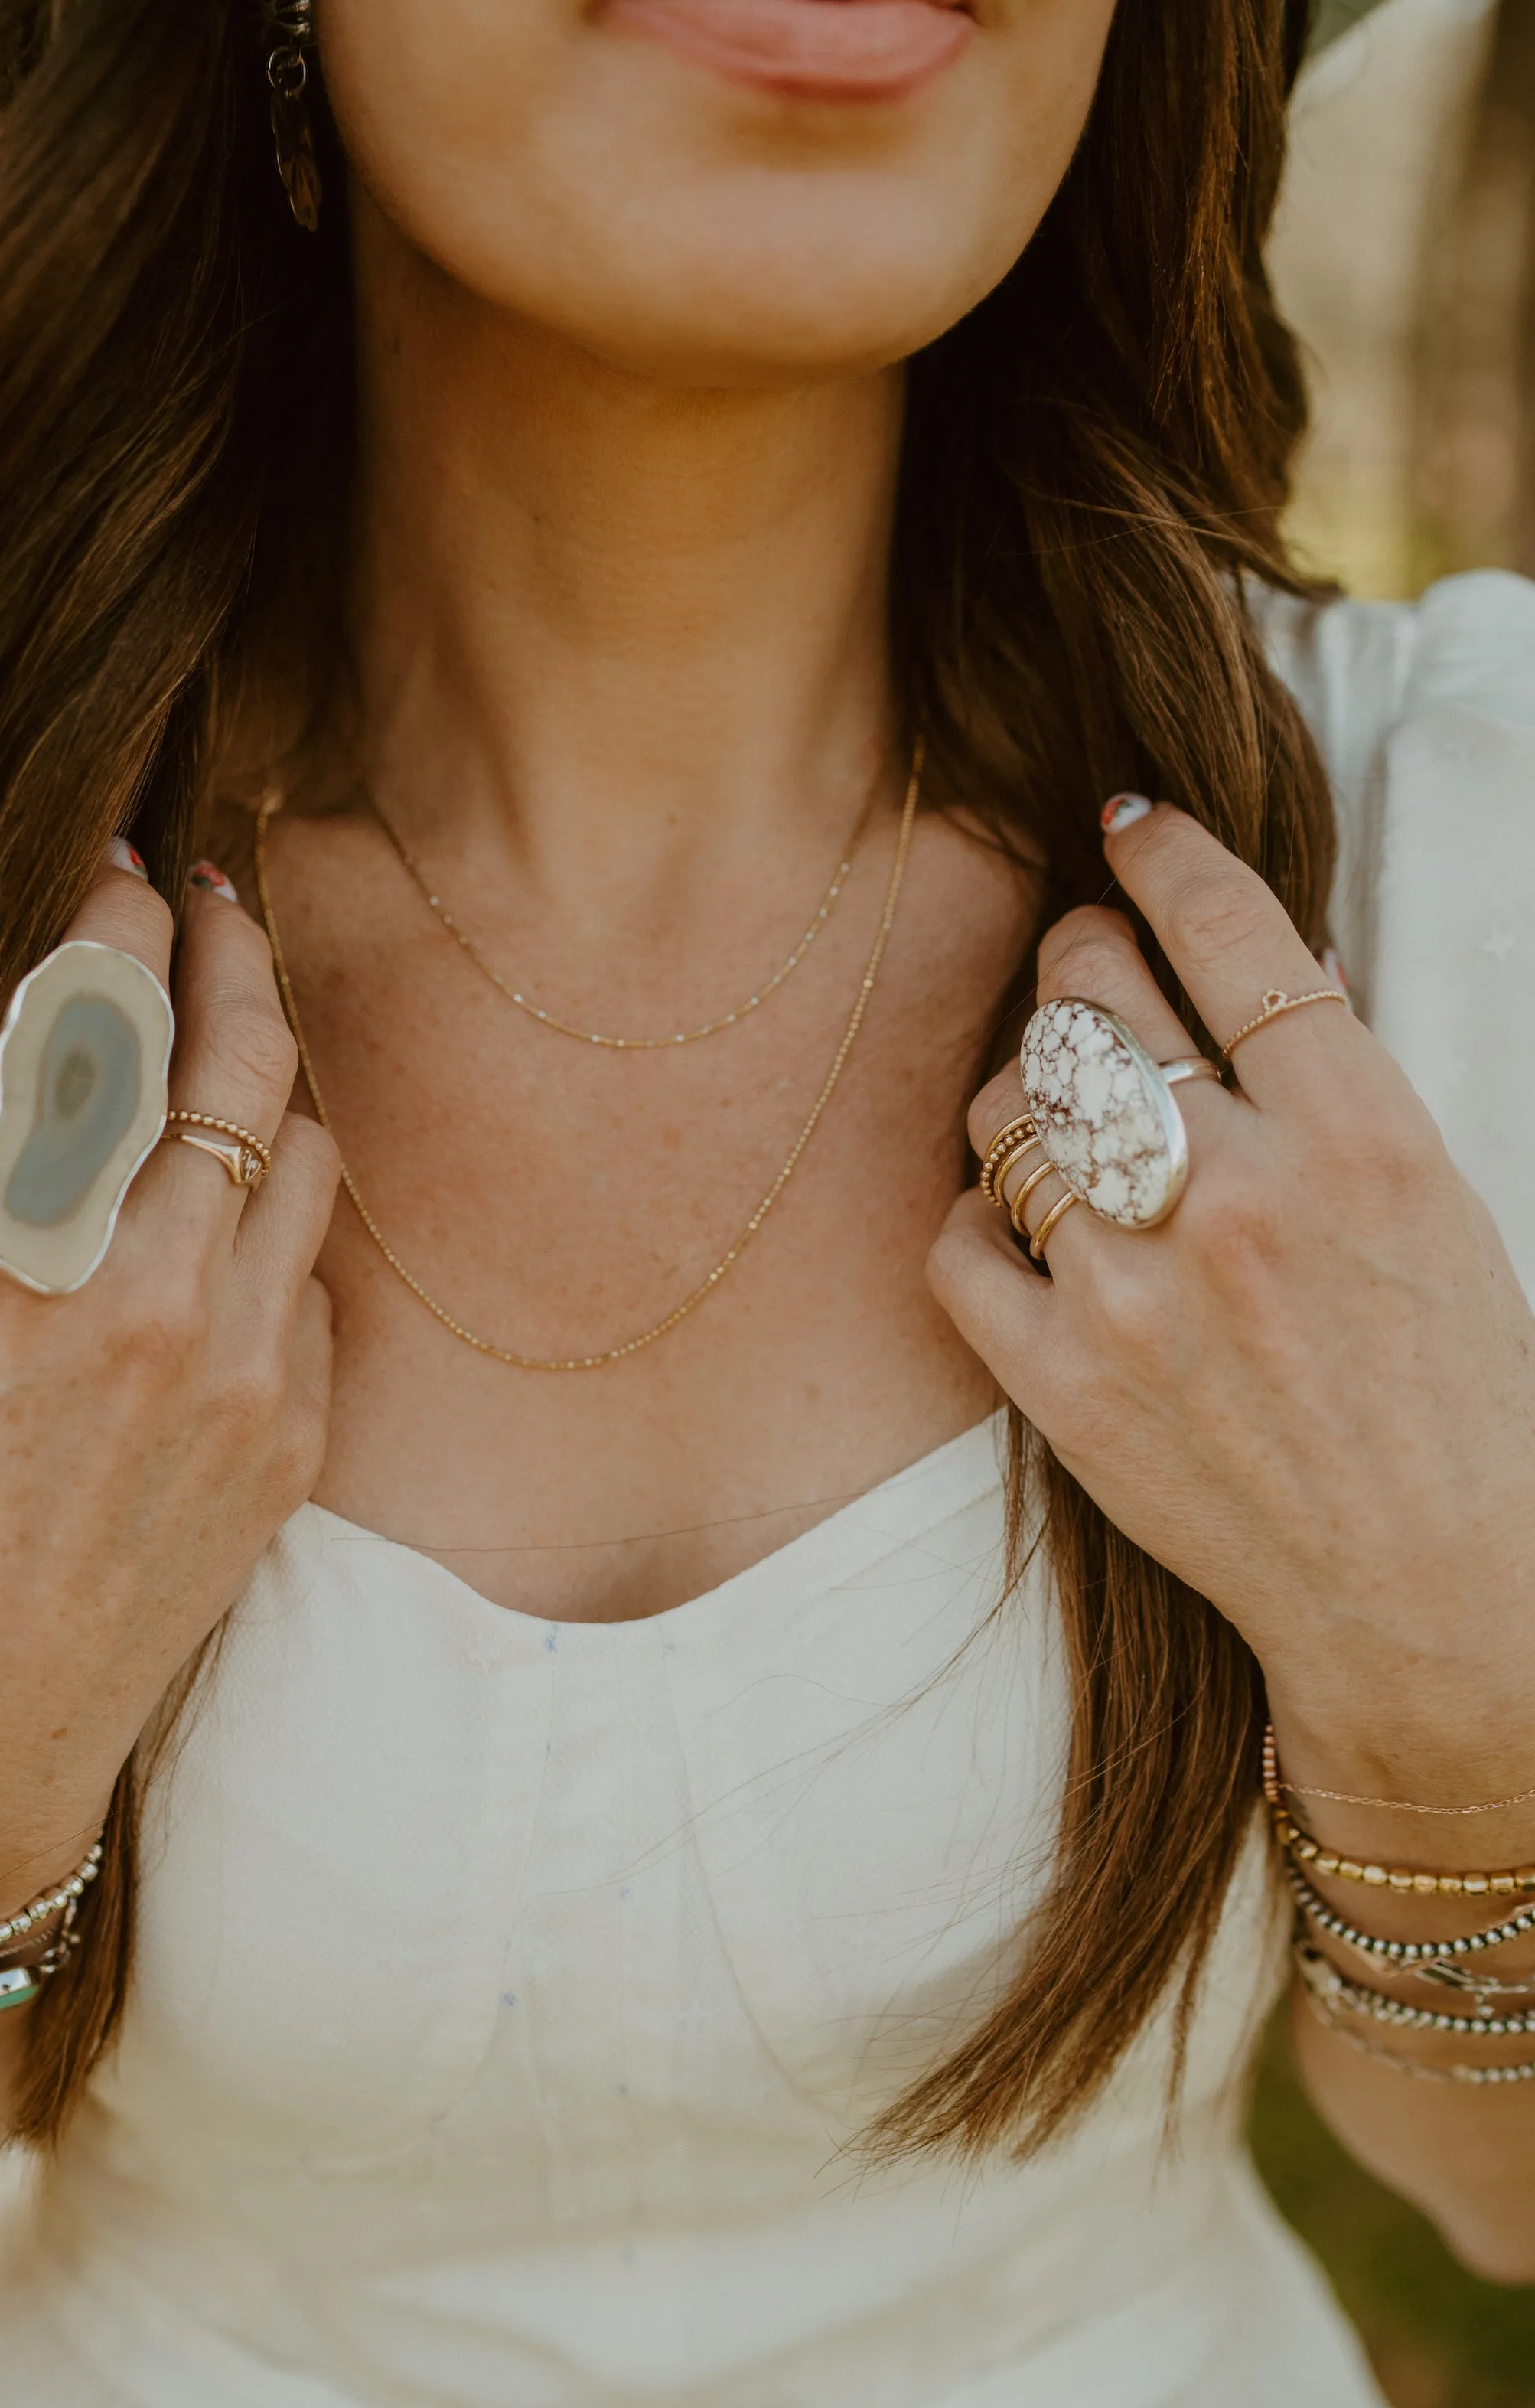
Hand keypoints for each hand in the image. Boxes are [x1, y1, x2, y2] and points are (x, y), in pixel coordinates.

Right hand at [0, 858, 339, 1923]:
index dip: (121, 918)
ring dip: (273, 1077)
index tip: (128, 868)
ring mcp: (239, 1368)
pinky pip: (319, 1274)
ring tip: (231, 1049)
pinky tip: (228, 1219)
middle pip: (239, 1057)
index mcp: (5, 1254)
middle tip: (221, 901)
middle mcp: (144, 1297)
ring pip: (305, 1151)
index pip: (98, 1022)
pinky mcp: (296, 1434)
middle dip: (236, 947)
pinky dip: (278, 1221)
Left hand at [928, 801, 1534, 1796]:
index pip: (1233, 934)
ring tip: (1059, 1125)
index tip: (1127, 821)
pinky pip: (956, 1242)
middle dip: (1075, 961)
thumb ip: (1333, 1087)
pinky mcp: (1062, 1382)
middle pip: (1091, 998)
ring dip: (1020, 1094)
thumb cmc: (1451, 1391)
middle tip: (1082, 977)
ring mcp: (1139, 1292)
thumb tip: (1246, 969)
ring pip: (1006, 1107)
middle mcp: (1241, 1198)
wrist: (1427, 1586)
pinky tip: (1019, 1229)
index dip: (1164, 854)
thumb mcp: (1434, 1204)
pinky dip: (976, 1218)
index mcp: (1362, 1136)